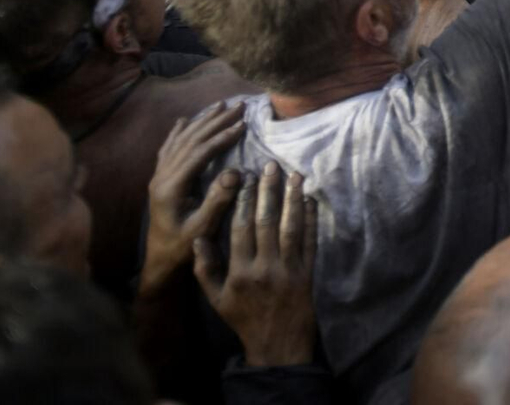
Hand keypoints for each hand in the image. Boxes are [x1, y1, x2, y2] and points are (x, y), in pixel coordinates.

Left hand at [139, 102, 245, 294]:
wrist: (158, 262)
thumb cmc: (183, 248)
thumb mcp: (202, 228)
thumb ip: (217, 201)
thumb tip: (235, 172)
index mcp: (170, 187)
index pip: (199, 153)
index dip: (221, 137)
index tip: (242, 125)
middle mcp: (161, 177)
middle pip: (189, 140)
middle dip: (214, 121)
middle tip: (237, 106)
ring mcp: (158, 176)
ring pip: (180, 140)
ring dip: (201, 121)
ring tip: (220, 105)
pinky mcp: (159, 179)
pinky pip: (168, 148)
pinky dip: (178, 132)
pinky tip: (184, 121)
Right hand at [193, 163, 318, 368]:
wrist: (277, 343)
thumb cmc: (243, 318)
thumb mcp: (216, 299)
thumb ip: (205, 269)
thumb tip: (198, 238)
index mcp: (240, 272)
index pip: (241, 228)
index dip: (245, 201)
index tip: (247, 177)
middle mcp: (265, 268)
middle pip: (267, 222)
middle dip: (269, 191)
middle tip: (271, 165)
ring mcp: (289, 270)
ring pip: (291, 228)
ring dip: (293, 199)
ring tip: (295, 174)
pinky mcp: (308, 273)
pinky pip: (310, 242)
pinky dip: (311, 219)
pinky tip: (310, 200)